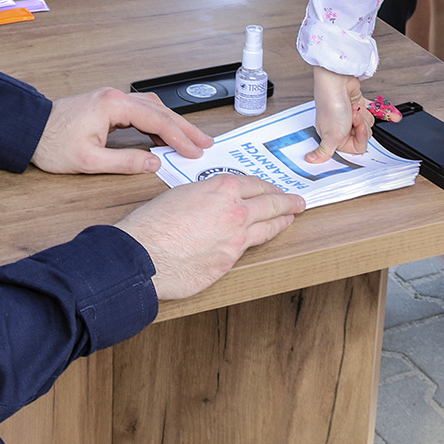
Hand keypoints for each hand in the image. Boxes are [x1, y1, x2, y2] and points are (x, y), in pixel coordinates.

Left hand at [30, 88, 213, 174]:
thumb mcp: (90, 161)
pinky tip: (163, 136)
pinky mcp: (107, 105)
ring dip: (172, 124)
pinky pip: (140, 110)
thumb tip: (154, 162)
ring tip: (191, 140)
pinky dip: (156, 123)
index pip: (157, 120)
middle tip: (205, 142)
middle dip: (185, 128)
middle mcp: (115, 97)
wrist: (28, 130)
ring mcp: (111, 99)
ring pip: (152, 108)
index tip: (195, 151)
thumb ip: (125, 162)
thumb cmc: (52, 143)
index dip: (180, 137)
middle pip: (160, 111)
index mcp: (113, 105)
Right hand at [115, 173, 304, 298]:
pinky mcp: (231, 260)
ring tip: (290, 217)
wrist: (145, 255)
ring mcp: (237, 237)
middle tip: (298, 201)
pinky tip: (264, 239)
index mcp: (221, 188)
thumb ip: (204, 197)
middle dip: (286, 201)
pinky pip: (252, 247)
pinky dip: (262, 240)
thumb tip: (211, 205)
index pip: (253, 184)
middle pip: (270, 202)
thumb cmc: (153, 224)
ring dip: (282, 220)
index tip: (272, 188)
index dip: (266, 186)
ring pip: (268, 226)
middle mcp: (235, 210)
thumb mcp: (180, 195)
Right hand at [305, 66, 396, 162]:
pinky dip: (385, 112)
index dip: (360, 138)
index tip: (356, 129)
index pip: (356, 147)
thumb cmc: (331, 106)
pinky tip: (395, 116)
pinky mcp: (359, 102)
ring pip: (369, 122)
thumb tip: (310, 160)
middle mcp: (341, 126)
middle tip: (353, 117)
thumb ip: (324, 151)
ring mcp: (351, 114)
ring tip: (354, 107)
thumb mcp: (330, 136)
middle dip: (362, 125)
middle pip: (364, 135)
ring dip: (365, 114)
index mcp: (333, 136)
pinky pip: (375, 110)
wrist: (336, 81)